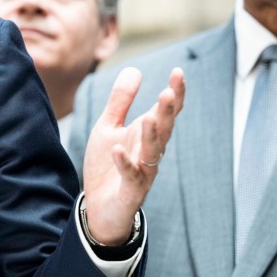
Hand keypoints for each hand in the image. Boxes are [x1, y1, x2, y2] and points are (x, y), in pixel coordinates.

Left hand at [82, 66, 184, 244]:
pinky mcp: (130, 190)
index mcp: (146, 135)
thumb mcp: (109, 127)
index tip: (179, 72)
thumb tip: (134, 69)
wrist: (98, 206)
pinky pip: (131, 176)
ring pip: (152, 152)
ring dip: (151, 135)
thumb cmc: (107, 164)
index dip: (175, 94)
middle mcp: (150, 152)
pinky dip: (125, 163)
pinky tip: (118, 150)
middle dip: (166, 113)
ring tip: (150, 117)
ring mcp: (142, 171)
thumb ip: (120, 101)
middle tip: (168, 93)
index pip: (165, 112)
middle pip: (163, 129)